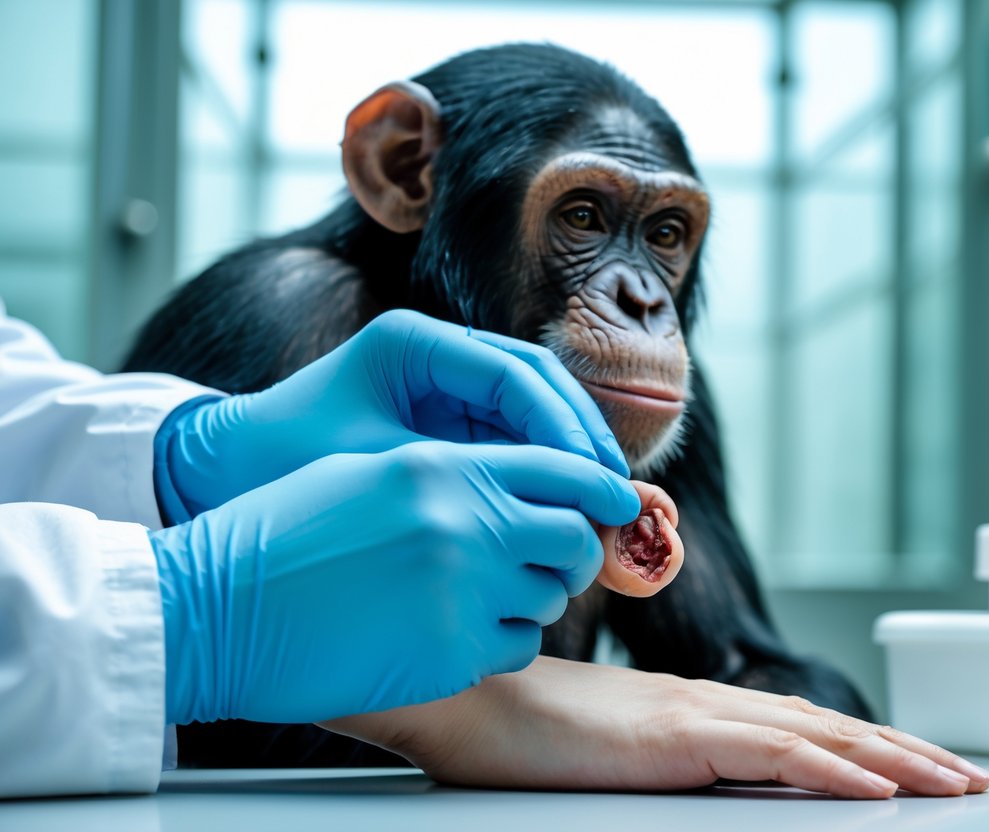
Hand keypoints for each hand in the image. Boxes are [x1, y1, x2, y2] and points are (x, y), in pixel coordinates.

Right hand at [149, 443, 639, 725]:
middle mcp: (461, 523)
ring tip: (483, 595)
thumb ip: (456, 475)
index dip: (601, 486)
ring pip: (549, 597)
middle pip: (570, 537)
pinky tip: (455, 630)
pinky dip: (502, 639)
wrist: (217, 605)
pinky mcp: (448, 656)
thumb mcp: (371, 472)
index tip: (622, 502)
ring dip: (533, 596)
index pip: (559, 469)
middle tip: (557, 559)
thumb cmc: (285, 534)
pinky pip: (516, 646)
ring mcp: (459, 592)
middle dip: (575, 550)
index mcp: (440, 467)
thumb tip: (534, 493)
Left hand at [155, 309, 627, 519]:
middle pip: (536, 385)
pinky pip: (511, 440)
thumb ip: (460, 476)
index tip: (594, 476)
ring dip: (570, 455)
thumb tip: (550, 501)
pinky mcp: (446, 421)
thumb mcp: (371, 466)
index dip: (564, 425)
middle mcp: (439, 355)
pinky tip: (566, 509)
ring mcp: (444, 387)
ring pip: (532, 413)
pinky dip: (542, 472)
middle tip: (615, 491)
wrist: (225, 474)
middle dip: (580, 436)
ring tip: (603, 505)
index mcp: (416, 342)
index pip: (514, 374)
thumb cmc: (282, 462)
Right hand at [322, 657, 988, 798]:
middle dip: (905, 750)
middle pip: (826, 723)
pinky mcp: (670, 738)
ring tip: (954, 782)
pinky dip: (832, 768)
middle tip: (968, 775)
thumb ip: (652, 754)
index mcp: (689, 707)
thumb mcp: (598, 745)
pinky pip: (771, 753)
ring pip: (817, 734)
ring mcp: (689, 715)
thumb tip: (684, 772)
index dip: (865, 742)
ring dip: (893, 757)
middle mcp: (702, 702)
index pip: (798, 724)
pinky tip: (879, 789)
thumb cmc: (511, 723)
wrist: (457, 696)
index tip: (917, 764)